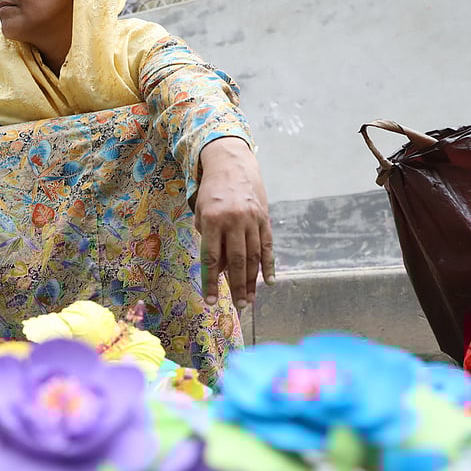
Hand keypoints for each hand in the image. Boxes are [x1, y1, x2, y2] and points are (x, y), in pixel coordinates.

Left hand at [192, 137, 275, 309]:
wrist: (232, 164)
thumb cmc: (211, 192)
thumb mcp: (200, 212)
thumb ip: (207, 239)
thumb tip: (217, 269)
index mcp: (212, 220)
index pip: (211, 258)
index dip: (211, 282)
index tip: (211, 301)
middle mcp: (233, 221)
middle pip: (236, 261)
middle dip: (236, 286)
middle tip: (238, 306)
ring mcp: (251, 220)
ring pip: (254, 256)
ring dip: (252, 281)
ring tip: (250, 300)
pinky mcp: (265, 218)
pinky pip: (268, 246)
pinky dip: (269, 265)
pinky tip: (269, 282)